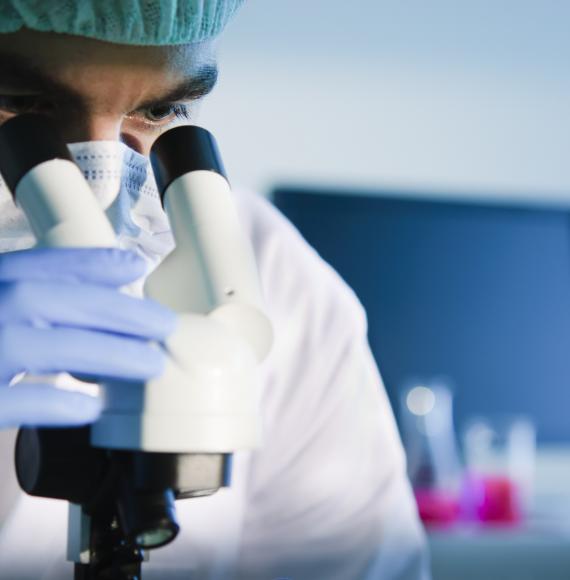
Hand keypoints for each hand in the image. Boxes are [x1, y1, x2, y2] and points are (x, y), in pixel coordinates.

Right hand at [0, 247, 175, 427]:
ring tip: (150, 362)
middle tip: (164, 324)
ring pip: (37, 345)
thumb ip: (19, 298)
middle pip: (44, 298)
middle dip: (113, 309)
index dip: (84, 262)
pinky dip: (50, 401)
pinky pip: (5, 400)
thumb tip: (85, 296)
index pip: (30, 264)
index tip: (131, 265)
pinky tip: (89, 406)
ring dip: (103, 352)